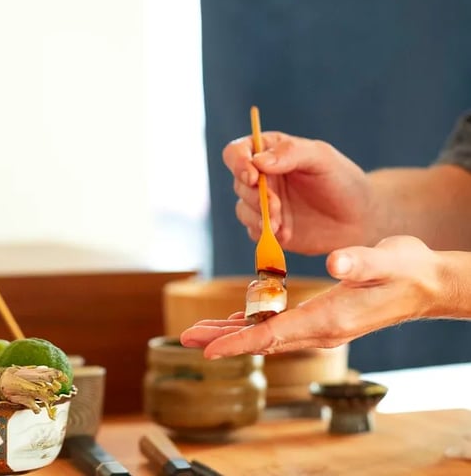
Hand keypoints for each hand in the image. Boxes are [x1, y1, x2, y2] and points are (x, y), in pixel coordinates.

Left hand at [180, 236, 447, 356]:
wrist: (424, 283)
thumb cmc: (406, 269)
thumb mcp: (387, 258)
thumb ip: (361, 262)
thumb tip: (337, 263)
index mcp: (330, 320)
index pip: (274, 335)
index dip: (239, 342)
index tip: (208, 350)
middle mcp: (320, 330)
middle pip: (261, 340)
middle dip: (222, 339)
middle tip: (185, 337)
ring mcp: (319, 327)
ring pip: (265, 335)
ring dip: (230, 332)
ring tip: (198, 330)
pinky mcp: (319, 318)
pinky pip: (276, 327)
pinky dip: (250, 325)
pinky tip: (233, 321)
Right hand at [223, 132, 371, 254]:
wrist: (360, 218)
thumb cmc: (342, 180)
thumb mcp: (322, 158)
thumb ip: (290, 153)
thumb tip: (257, 162)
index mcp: (270, 152)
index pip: (236, 152)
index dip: (238, 163)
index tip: (253, 177)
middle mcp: (262, 177)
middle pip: (239, 184)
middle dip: (256, 196)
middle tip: (277, 206)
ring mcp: (263, 204)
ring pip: (243, 209)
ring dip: (259, 217)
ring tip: (282, 225)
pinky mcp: (268, 228)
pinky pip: (253, 231)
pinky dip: (266, 234)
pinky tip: (287, 234)